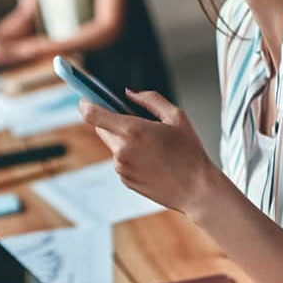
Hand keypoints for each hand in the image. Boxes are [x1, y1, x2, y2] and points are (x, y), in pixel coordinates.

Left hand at [78, 89, 218, 220]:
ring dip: (124, 140)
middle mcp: (122, 150)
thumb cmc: (190, 152)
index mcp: (132, 130)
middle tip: (132, 119)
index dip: (85, 103)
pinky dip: (131, 156)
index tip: (85, 98)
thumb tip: (128, 93)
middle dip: (110, 120)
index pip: (92, 114)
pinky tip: (153, 160)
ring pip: (113, 145)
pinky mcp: (125, 180)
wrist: (196, 189)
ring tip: (152, 145)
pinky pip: (121, 161)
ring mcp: (121, 167)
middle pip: (100, 128)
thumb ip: (149, 99)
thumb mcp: (176, 116)